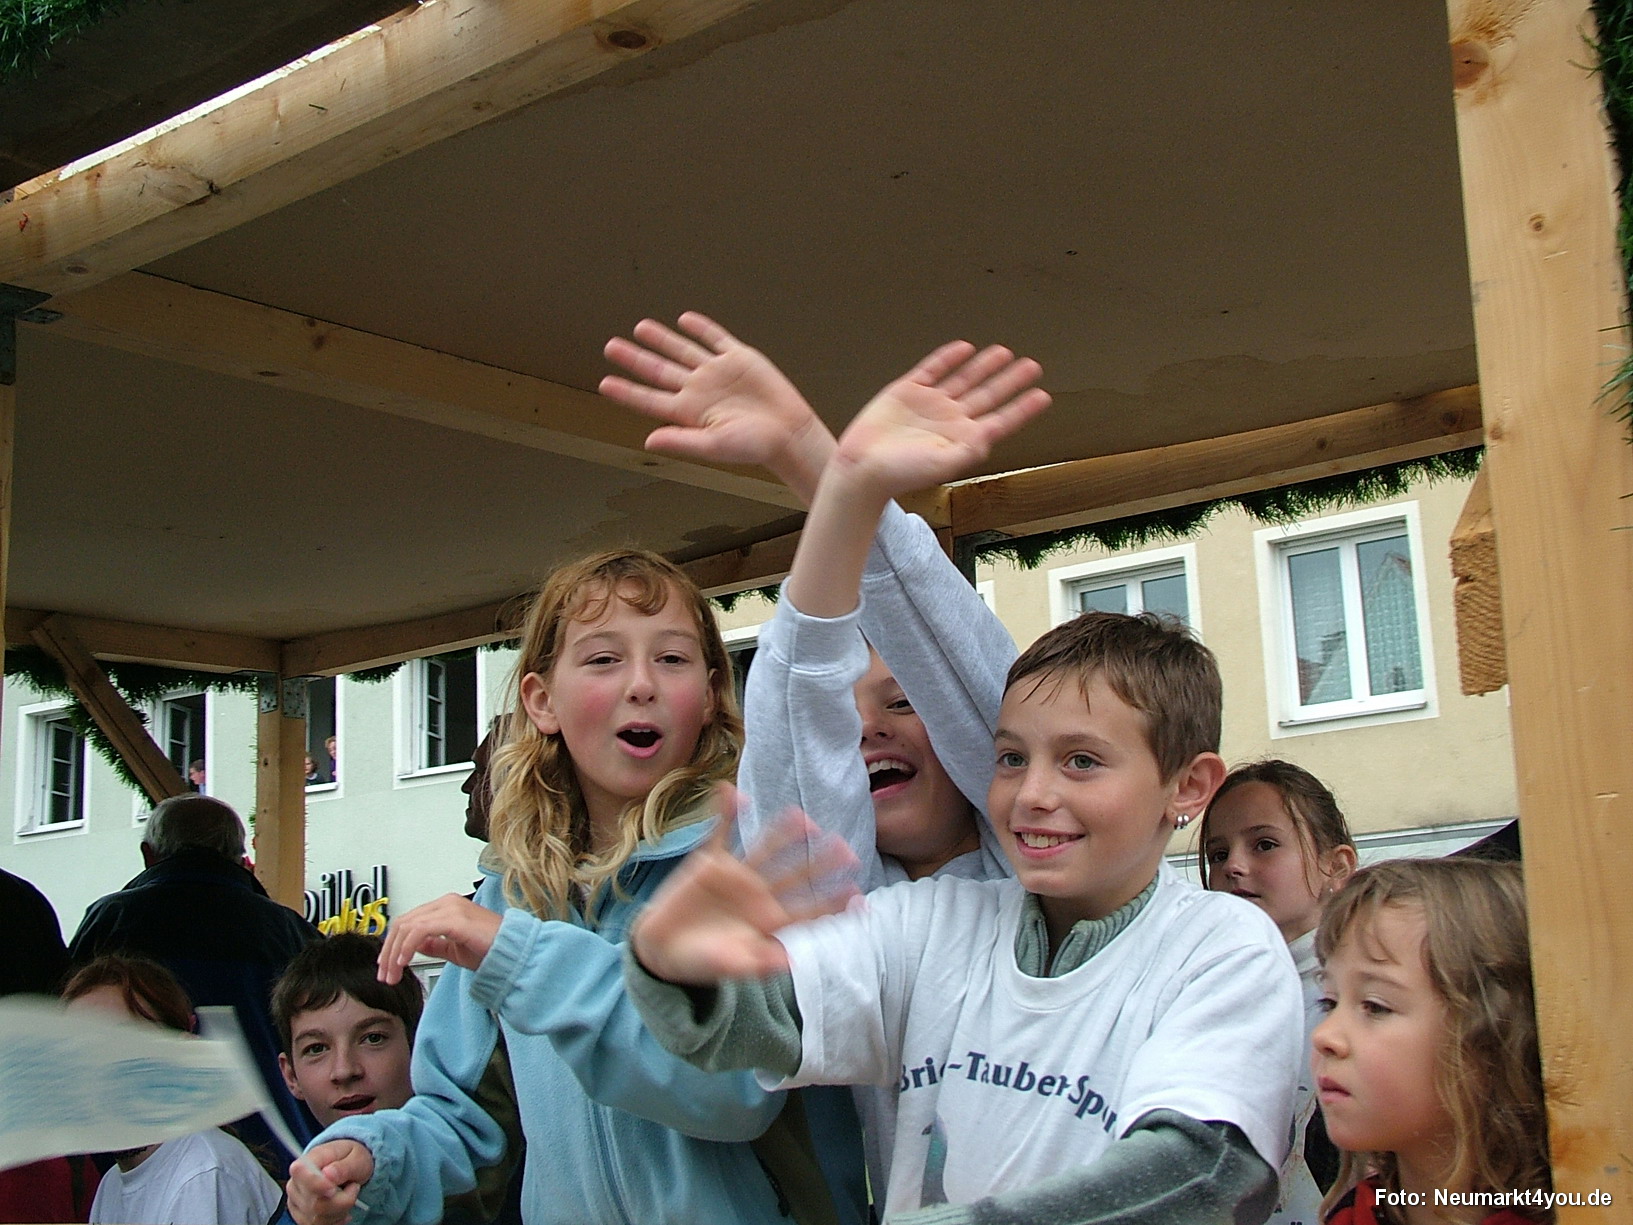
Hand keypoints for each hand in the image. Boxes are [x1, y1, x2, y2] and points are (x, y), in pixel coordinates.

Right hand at [288, 1140, 371, 1224]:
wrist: (348, 1168)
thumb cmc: (350, 1160)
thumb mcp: (356, 1157)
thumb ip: (343, 1166)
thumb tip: (328, 1174)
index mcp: (306, 1162)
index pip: (300, 1174)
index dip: (317, 1185)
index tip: (333, 1189)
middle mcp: (295, 1184)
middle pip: (314, 1203)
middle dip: (341, 1200)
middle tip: (354, 1186)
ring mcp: (296, 1203)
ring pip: (317, 1218)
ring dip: (340, 1210)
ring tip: (348, 1195)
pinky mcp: (302, 1217)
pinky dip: (336, 1220)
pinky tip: (342, 1208)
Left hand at [377, 893, 501, 984]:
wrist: (513, 953)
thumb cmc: (491, 949)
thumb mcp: (454, 949)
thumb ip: (433, 944)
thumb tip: (412, 946)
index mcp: (446, 907)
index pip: (409, 920)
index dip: (392, 944)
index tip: (388, 965)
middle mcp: (446, 903)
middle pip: (403, 922)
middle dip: (389, 950)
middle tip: (386, 974)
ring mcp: (450, 909)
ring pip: (407, 926)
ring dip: (395, 953)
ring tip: (393, 973)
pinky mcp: (454, 920)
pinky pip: (420, 931)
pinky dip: (407, 947)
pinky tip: (404, 962)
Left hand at [600, 313, 835, 499]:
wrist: (789, 431)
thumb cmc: (754, 445)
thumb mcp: (714, 446)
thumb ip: (681, 440)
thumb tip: (648, 440)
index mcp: (689, 412)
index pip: (650, 399)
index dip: (627, 392)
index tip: (605, 383)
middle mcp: (699, 390)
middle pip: (659, 370)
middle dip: (635, 358)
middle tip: (610, 347)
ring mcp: (718, 372)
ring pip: (682, 350)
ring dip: (661, 339)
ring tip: (640, 328)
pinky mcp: (739, 359)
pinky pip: (716, 338)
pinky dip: (701, 328)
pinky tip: (684, 319)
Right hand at [630, 785, 858, 985]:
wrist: (664, 950)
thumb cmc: (703, 963)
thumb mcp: (733, 967)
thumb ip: (760, 963)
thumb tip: (792, 960)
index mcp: (769, 921)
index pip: (808, 910)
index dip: (832, 904)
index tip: (858, 895)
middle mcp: (759, 894)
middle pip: (796, 874)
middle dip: (821, 863)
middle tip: (847, 848)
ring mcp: (736, 876)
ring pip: (766, 849)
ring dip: (783, 833)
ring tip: (803, 817)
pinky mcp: (709, 864)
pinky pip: (718, 834)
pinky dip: (723, 813)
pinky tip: (731, 792)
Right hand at [829, 341, 1049, 497]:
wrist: (862, 467)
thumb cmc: (901, 474)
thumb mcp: (945, 464)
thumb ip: (972, 449)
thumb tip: (994, 435)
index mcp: (963, 439)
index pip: (1001, 420)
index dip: (1022, 408)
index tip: (1042, 395)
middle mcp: (950, 420)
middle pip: (988, 395)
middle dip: (1010, 381)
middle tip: (1032, 366)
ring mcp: (930, 405)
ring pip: (965, 379)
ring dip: (985, 366)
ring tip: (1004, 353)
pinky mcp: (907, 391)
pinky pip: (933, 369)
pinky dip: (949, 358)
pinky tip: (963, 348)